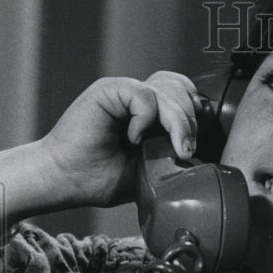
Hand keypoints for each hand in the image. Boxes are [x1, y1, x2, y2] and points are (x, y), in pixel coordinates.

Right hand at [39, 71, 200, 208]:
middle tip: (185, 152)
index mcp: (152, 117)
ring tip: (172, 149)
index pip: (188, 99)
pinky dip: (145, 119)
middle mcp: (140, 100)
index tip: (193, 150)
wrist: (66, 181)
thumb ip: (173, 159)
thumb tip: (205, 160)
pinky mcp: (109, 91)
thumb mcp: (151, 172)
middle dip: (191, 123)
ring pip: (169, 92)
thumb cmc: (101, 179)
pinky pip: (144, 95)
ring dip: (177, 123)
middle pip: (184, 92)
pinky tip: (134, 138)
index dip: (197, 119)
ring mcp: (125, 93)